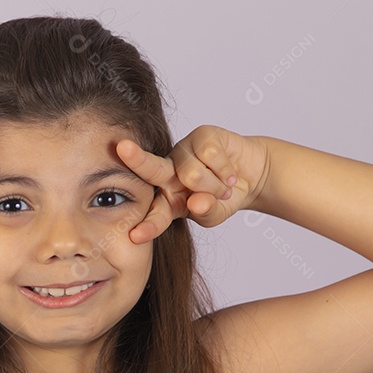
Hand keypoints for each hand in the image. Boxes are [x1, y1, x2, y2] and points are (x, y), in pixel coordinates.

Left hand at [116, 125, 268, 243]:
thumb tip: (197, 202)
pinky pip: (211, 156)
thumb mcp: (214, 214)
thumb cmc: (224, 198)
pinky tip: (229, 173)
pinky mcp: (201, 135)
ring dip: (216, 187)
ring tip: (223, 188)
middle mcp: (168, 172)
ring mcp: (182, 151)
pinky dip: (226, 171)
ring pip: (193, 174)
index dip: (149, 226)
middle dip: (137, 160)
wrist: (250, 175)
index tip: (135, 236)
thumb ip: (205, 212)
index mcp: (166, 198)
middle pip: (152, 169)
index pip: (156, 214)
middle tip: (122, 148)